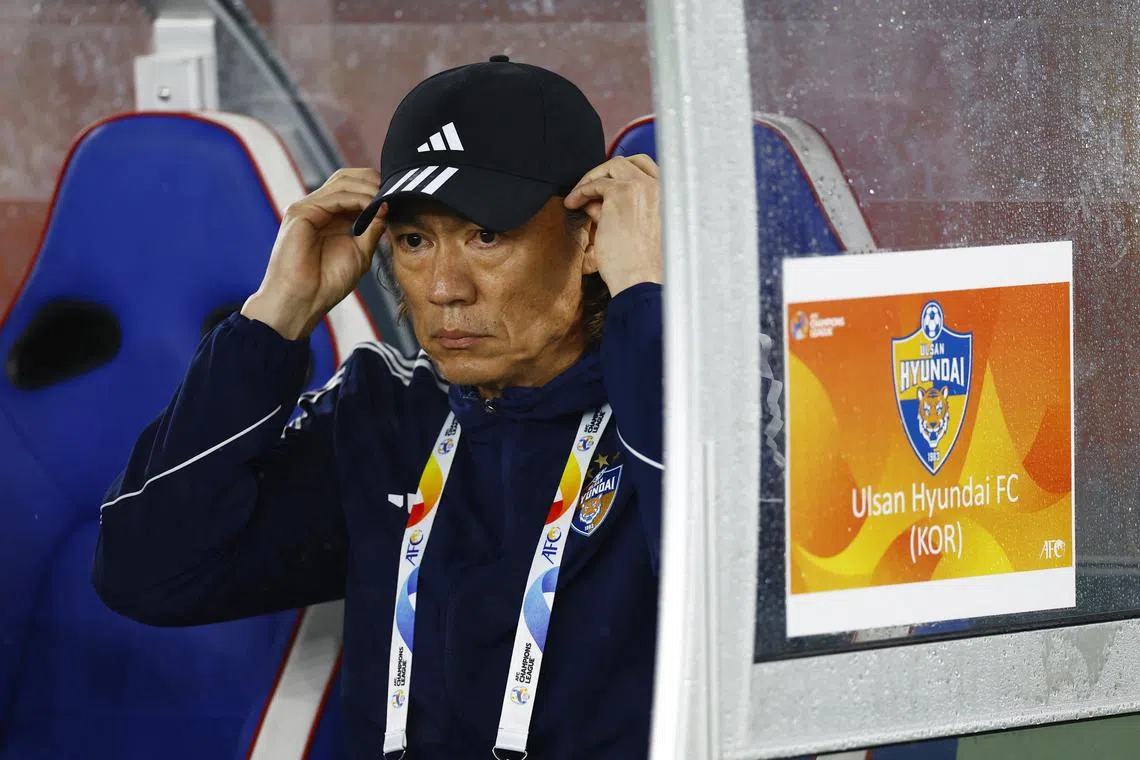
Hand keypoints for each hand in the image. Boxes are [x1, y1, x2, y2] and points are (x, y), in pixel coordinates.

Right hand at [241, 169, 386, 339]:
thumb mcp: (360, 252)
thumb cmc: (328, 283)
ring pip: (341, 182)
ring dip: (368, 189)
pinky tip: (371, 206)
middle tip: (394, 190)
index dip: (376, 188)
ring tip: (386, 199)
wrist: (303, 301)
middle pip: (346, 178)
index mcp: (330, 216)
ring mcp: (307, 208)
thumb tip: (387, 206)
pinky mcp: (300, 212)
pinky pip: (334, 196)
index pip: (353, 188)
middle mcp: (318, 208)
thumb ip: (372, 229)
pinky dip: (356, 198)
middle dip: (372, 180)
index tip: (398, 196)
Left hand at [563, 154, 661, 295]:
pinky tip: (572, 204)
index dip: (622, 172)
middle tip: (587, 189)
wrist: (640, 278)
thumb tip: (596, 202)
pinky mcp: (621, 193)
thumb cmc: (639, 264)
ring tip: (576, 198)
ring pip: (611, 166)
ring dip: (591, 179)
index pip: (645, 166)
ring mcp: (640, 187)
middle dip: (603, 172)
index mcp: (668, 196)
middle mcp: (658, 186)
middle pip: (626, 162)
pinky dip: (581, 191)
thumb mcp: (635, 230)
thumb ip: (619, 211)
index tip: (605, 186)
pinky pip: (596, 183)